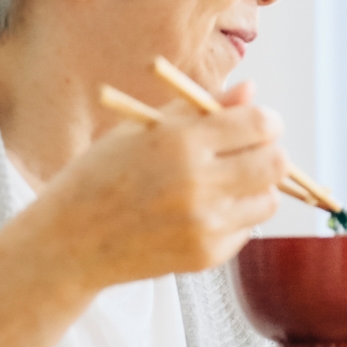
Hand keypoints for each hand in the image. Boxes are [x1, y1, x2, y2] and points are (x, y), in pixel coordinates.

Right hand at [38, 81, 285, 289]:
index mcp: (179, 142)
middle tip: (252, 151)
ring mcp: (204, 224)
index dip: (267, 121)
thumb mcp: (142, 128)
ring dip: (257, 187)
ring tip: (226, 182)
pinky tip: (203, 211)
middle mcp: (197, 184)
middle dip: (270, 152)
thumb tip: (250, 91)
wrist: (70, 241)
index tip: (261, 123)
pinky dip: (234, 217)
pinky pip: (246, 229)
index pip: (258, 125)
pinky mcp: (206, 255)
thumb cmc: (102, 175)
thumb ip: (200, 107)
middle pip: (276, 163)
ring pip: (269, 200)